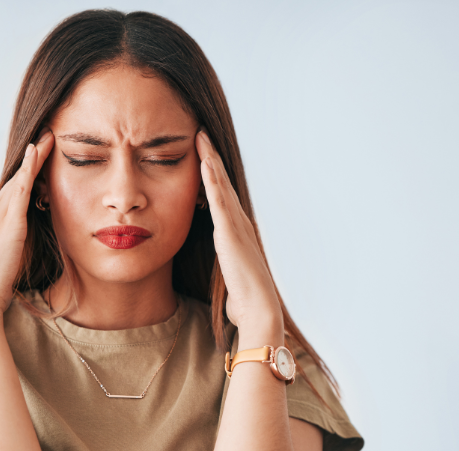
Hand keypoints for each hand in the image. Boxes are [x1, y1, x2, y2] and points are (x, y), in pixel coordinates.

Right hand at [0, 129, 54, 314]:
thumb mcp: (11, 257)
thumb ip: (21, 242)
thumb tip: (34, 236)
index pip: (12, 192)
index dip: (26, 173)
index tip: (39, 157)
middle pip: (15, 180)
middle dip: (31, 159)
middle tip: (48, 137)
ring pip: (18, 179)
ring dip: (34, 157)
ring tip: (49, 137)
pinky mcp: (8, 222)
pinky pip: (20, 189)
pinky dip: (28, 169)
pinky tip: (37, 152)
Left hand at [195, 130, 282, 337]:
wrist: (258, 309)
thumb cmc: (243, 298)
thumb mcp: (230, 274)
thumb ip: (226, 264)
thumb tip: (226, 267)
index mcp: (235, 232)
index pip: (221, 196)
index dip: (212, 175)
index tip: (201, 155)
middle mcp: (238, 223)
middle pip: (222, 183)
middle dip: (211, 158)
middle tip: (200, 133)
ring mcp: (235, 225)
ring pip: (221, 185)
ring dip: (211, 160)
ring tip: (200, 136)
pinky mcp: (229, 233)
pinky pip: (218, 200)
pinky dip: (212, 179)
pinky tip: (204, 161)